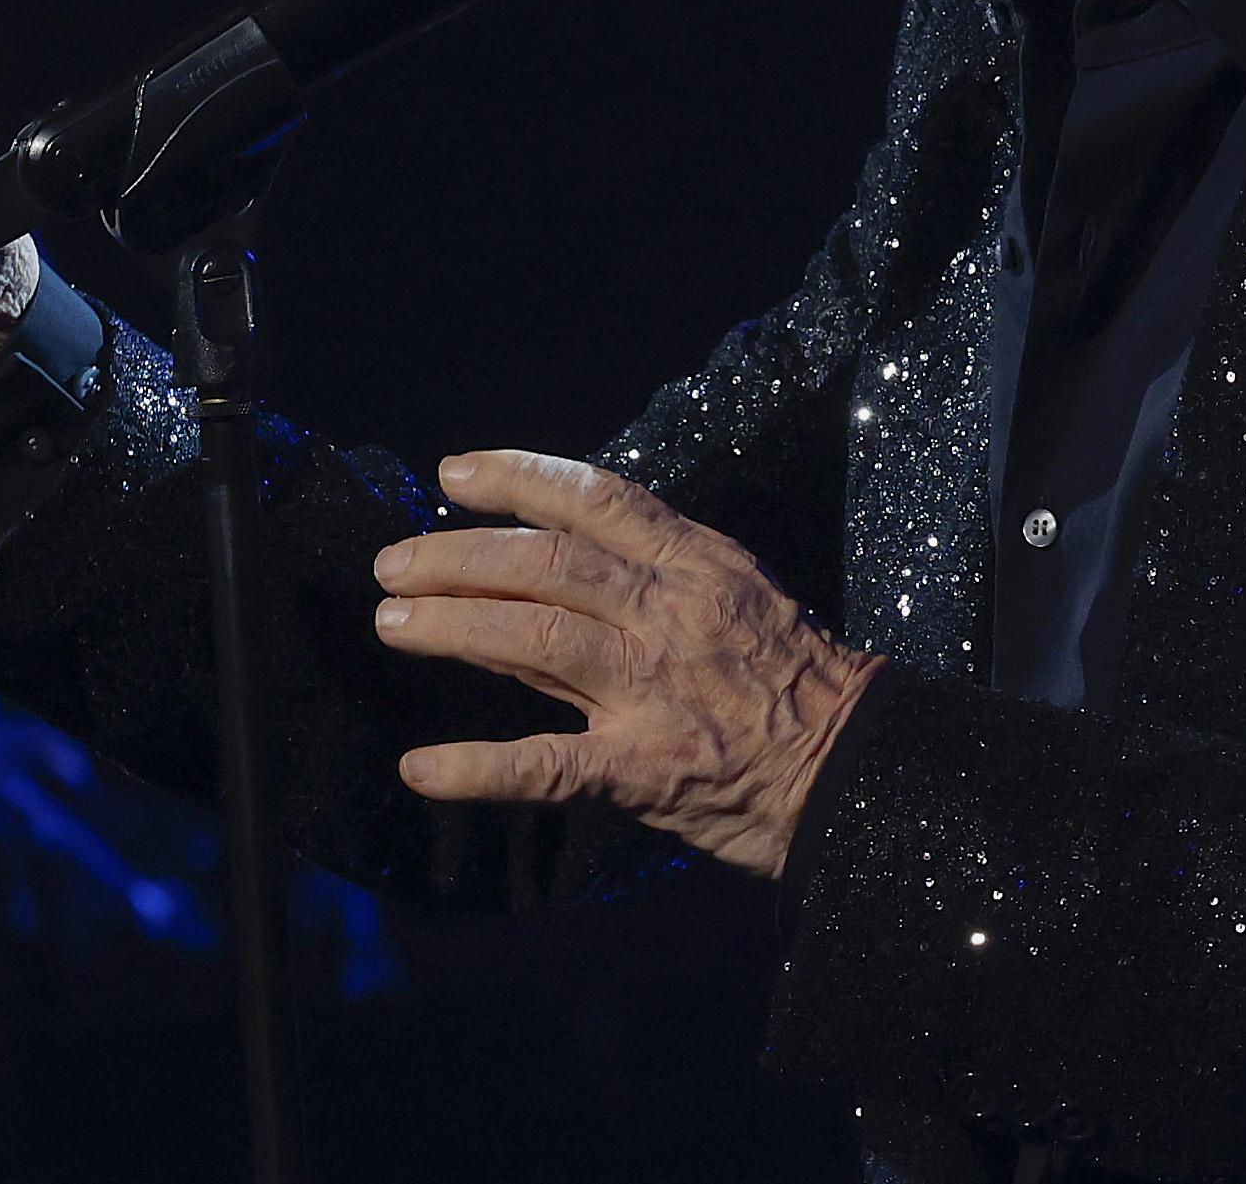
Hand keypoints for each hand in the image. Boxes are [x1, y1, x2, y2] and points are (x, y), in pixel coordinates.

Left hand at [371, 450, 882, 877]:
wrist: (853, 770)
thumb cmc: (790, 678)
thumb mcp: (732, 595)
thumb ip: (646, 576)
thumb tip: (537, 559)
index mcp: (696, 564)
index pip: (596, 498)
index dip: (517, 477)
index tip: (452, 474)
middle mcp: (671, 615)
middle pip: (546, 563)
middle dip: (458, 557)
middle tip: (393, 565)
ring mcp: (656, 690)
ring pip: (534, 639)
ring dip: (450, 627)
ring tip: (392, 624)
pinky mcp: (646, 769)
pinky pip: (547, 765)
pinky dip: (477, 768)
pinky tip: (420, 769)